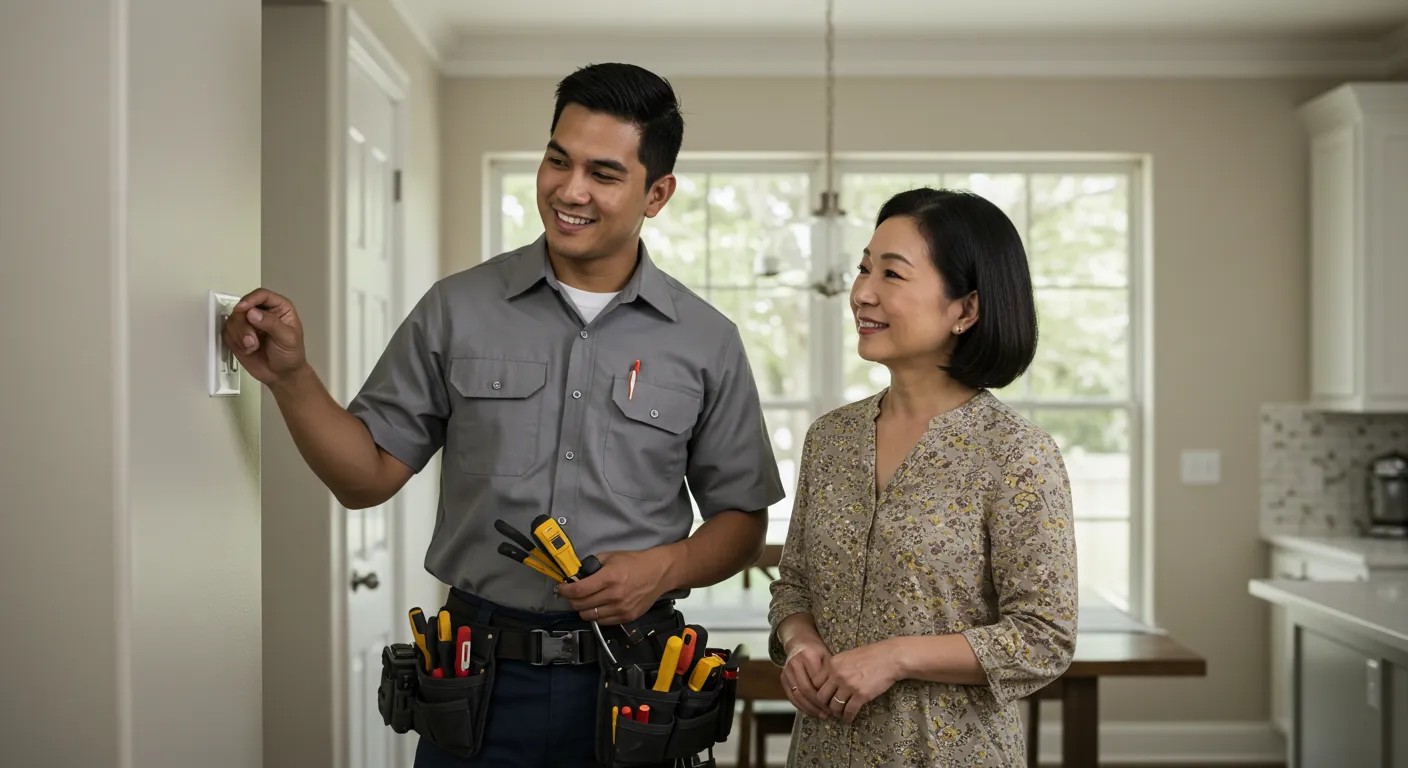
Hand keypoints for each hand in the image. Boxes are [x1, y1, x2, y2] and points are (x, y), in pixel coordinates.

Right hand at [223, 288, 306, 385]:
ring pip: (232, 320)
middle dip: (243, 325)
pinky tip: (247, 350)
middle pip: (242, 307)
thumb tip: (253, 313)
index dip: (250, 300)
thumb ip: (271, 323)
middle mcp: (262, 313)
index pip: (261, 295)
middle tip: (251, 340)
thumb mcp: (287, 338)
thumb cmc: (291, 355)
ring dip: (239, 335)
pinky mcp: (238, 336)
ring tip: (252, 347)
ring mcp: (248, 324)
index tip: (243, 309)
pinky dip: (234, 342)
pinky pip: (227, 333)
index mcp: (278, 308)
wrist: (282, 375)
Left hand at [555, 549, 671, 625]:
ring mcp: (621, 609)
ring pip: (589, 616)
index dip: (565, 590)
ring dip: (583, 609)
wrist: (659, 572)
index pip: (578, 590)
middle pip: (581, 605)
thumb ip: (591, 565)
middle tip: (572, 594)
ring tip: (584, 601)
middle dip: (572, 600)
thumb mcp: (611, 556)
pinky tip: (598, 606)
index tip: (561, 588)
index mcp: (610, 577)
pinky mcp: (627, 617)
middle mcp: (614, 595)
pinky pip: (602, 622)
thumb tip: (575, 575)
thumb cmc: (634, 562)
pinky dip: (596, 615)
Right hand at [780, 639, 831, 718]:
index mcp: (807, 656)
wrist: (798, 643)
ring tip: (823, 715)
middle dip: (818, 704)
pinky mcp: (783, 679)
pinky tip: (812, 712)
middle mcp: (794, 664)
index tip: (836, 702)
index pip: (816, 680)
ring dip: (810, 708)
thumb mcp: (827, 656)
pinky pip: (792, 697)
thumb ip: (830, 673)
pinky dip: (802, 707)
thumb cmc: (816, 651)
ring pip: (798, 695)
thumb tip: (838, 694)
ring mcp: (787, 672)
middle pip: (806, 689)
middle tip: (830, 712)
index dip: (826, 694)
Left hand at [816, 640, 902, 724]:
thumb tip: (828, 682)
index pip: (816, 682)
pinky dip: (848, 718)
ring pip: (834, 706)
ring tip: (840, 715)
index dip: (818, 691)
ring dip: (836, 713)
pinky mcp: (861, 695)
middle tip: (830, 708)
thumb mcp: (847, 656)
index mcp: (833, 664)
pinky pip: (849, 711)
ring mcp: (849, 685)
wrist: (890, 658)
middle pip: (821, 696)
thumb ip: (836, 667)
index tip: (824, 697)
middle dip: (825, 704)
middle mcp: (837, 675)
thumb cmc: (871, 655)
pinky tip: (849, 719)